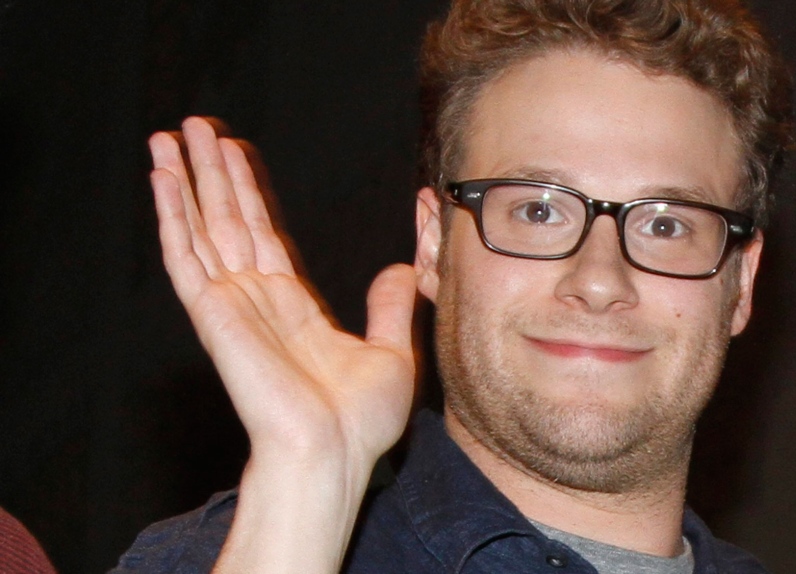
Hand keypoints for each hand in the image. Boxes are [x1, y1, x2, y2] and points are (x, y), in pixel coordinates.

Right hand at [150, 117, 416, 571]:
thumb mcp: (392, 350)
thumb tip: (402, 267)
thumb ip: (391, 305)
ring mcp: (231, 305)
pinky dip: (172, 216)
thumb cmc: (359, 421)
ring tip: (169, 137)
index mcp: (292, 305)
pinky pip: (186, 256)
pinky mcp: (214, 314)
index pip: (263, 233)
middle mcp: (256, 299)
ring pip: (201, 228)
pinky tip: (163, 179)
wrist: (333, 452)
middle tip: (196, 127)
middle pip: (228, 220)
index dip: (248, 192)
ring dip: (185, 181)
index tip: (236, 153)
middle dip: (212, 173)